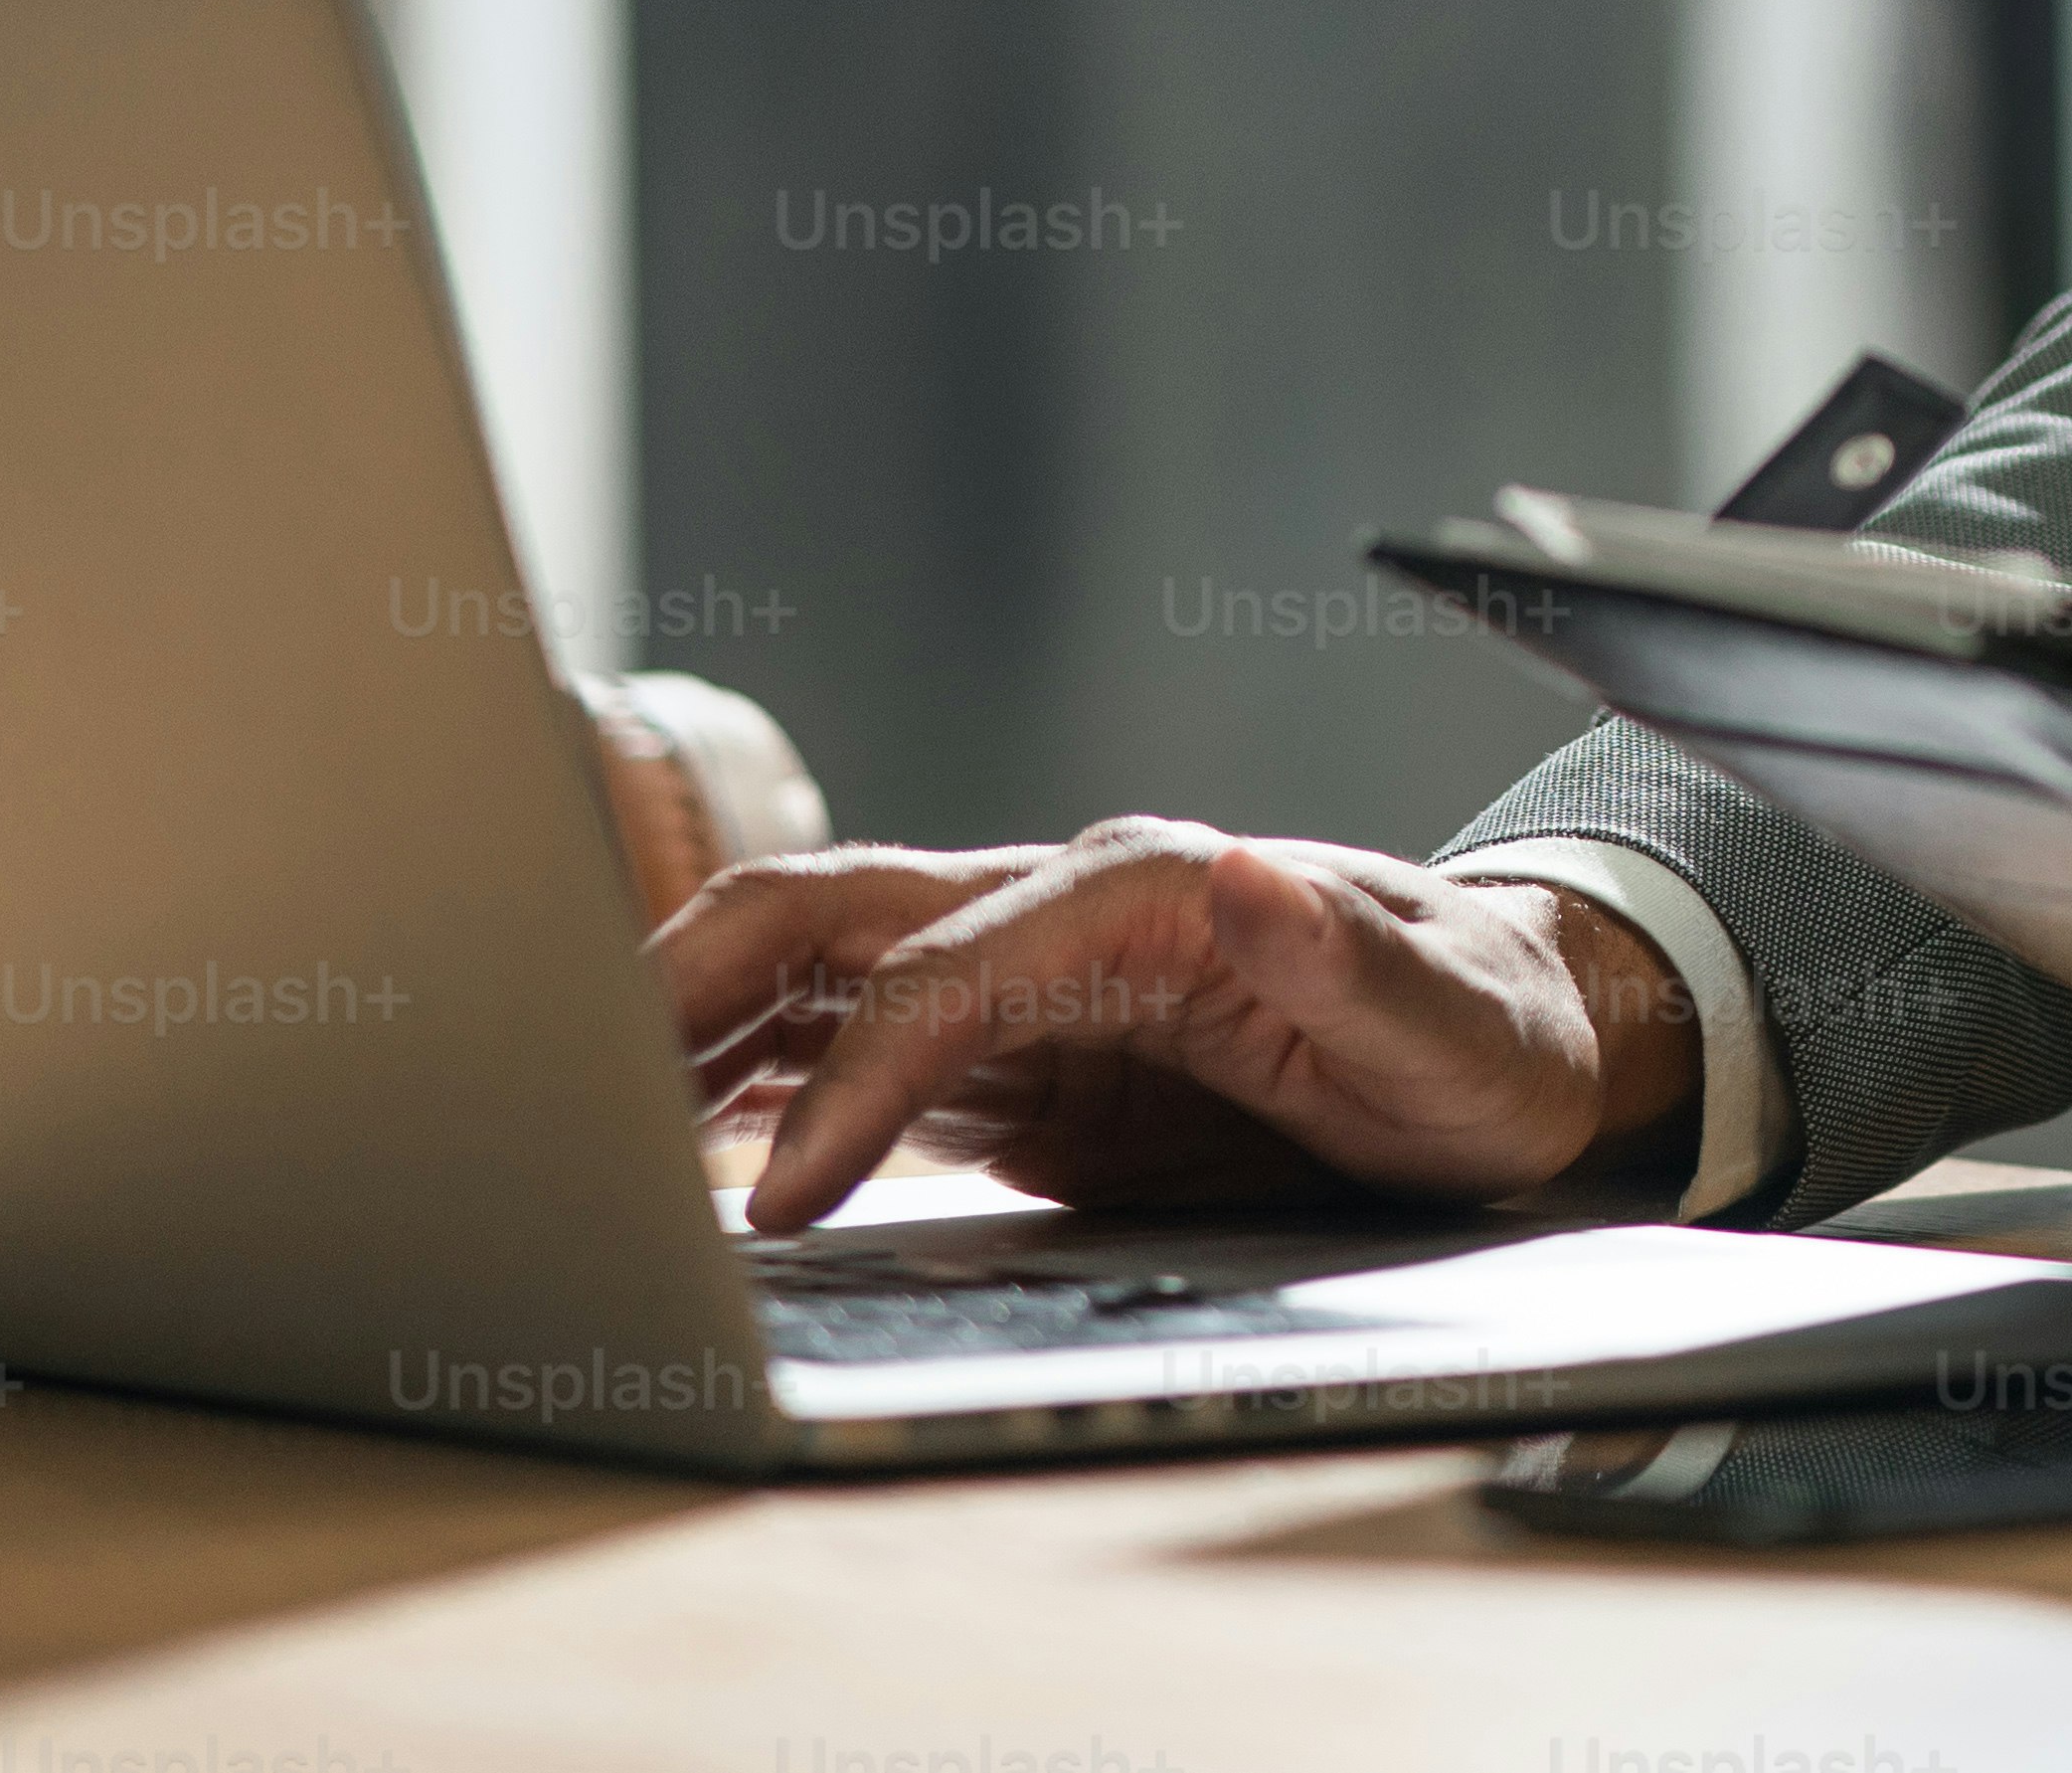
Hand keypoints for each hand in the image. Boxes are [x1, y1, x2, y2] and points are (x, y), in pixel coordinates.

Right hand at [652, 820, 1701, 1232]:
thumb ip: (1346, 964)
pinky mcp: (1009, 1049)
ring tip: (562, 1124)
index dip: (854, 1078)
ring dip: (684, 1035)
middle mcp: (1061, 909)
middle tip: (561, 1102)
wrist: (1509, 1037)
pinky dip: (740, 1087)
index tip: (786, 1196)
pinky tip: (660, 1145)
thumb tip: (1254, 876)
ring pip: (805, 975)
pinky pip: (839, 1047)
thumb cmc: (1482, 1031)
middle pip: (827, 917)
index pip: (947, 972)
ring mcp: (1022, 975)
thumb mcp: (1449, 1022)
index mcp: (1147, 891)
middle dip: (685, 989)